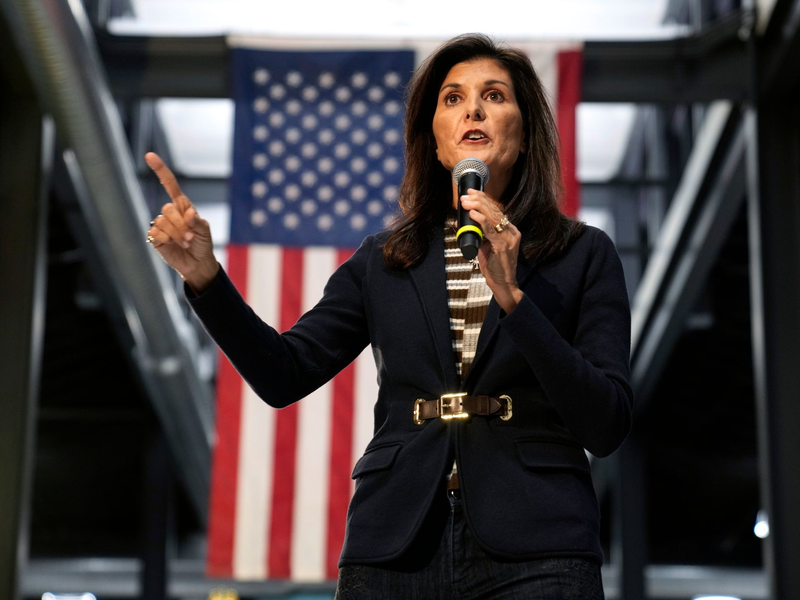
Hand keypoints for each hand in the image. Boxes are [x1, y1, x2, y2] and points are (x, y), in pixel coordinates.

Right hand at [145, 152, 218, 293]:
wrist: (198, 263)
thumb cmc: (203, 243)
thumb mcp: (205, 230)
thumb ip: (196, 221)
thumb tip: (188, 213)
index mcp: (182, 205)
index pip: (169, 184)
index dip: (160, 170)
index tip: (149, 156)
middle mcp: (170, 213)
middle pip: (168, 209)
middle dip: (181, 224)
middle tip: (191, 236)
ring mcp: (161, 224)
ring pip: (163, 222)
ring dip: (177, 235)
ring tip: (186, 242)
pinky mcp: (155, 237)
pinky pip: (156, 233)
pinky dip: (168, 240)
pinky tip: (174, 245)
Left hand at [460, 190, 523, 312]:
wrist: (503, 285)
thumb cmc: (494, 267)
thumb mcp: (484, 247)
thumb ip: (477, 234)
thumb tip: (461, 223)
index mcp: (509, 230)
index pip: (496, 210)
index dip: (483, 200)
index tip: (471, 193)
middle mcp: (511, 232)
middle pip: (495, 210)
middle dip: (479, 200)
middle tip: (466, 195)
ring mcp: (509, 238)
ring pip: (493, 217)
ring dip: (477, 207)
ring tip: (466, 202)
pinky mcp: (503, 246)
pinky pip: (491, 230)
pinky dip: (481, 220)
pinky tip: (473, 214)